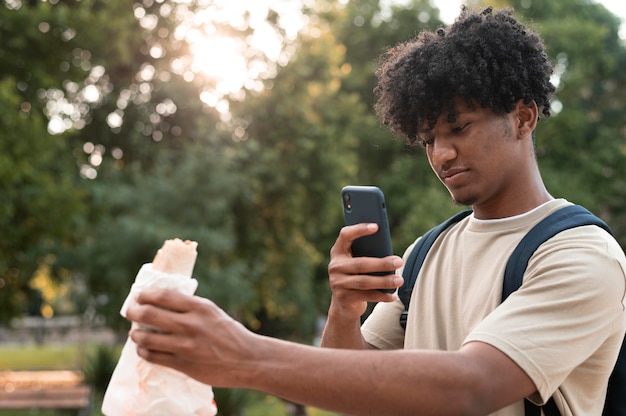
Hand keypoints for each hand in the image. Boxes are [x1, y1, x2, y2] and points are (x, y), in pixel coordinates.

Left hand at [126, 288, 257, 387]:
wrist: (247, 359)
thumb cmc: (230, 334)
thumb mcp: (212, 312)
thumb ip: (191, 307)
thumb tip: (164, 302)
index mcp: (199, 307)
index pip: (163, 296)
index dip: (145, 295)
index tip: (138, 295)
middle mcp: (191, 324)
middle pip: (149, 314)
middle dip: (133, 311)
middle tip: (130, 311)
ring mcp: (185, 345)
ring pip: (147, 337)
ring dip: (136, 334)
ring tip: (135, 333)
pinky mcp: (183, 364)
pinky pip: (154, 356)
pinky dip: (144, 351)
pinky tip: (144, 349)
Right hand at [327, 223, 402, 319]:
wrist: (343, 304)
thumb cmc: (356, 276)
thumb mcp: (358, 264)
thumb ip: (367, 255)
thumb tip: (390, 256)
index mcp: (338, 251)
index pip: (345, 235)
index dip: (359, 230)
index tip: (376, 226)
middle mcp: (335, 266)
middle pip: (360, 263)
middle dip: (382, 263)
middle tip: (399, 261)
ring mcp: (337, 282)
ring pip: (364, 281)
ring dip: (384, 281)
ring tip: (399, 280)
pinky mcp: (343, 298)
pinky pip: (366, 296)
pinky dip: (381, 296)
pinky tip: (393, 295)